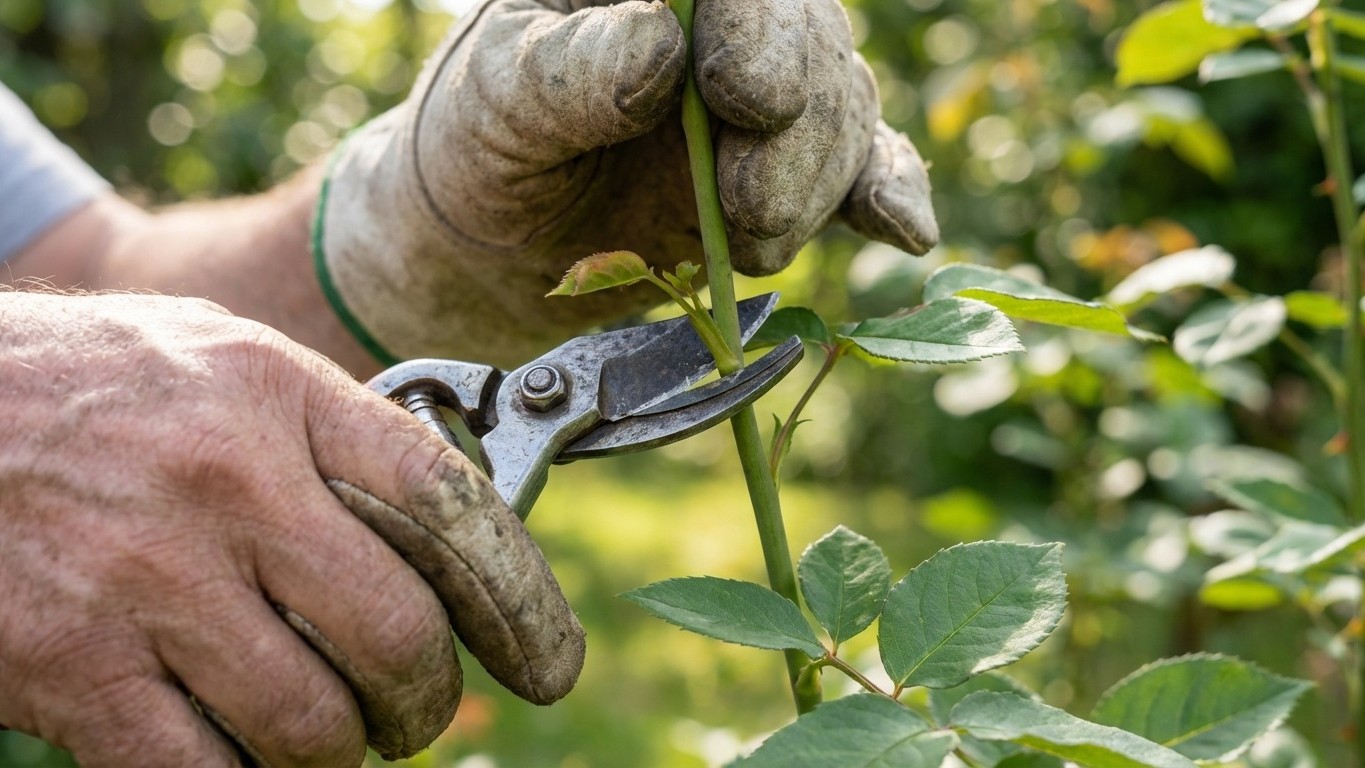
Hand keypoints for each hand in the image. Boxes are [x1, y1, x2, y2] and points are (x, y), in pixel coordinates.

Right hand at [0, 292, 583, 765]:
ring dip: (340, 750)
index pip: (449, 504)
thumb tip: (448, 509)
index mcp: (280, 397)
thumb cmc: (95, 381)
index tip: (546, 659)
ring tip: (330, 734)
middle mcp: (228, 485)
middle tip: (417, 711)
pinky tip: (240, 756)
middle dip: (427, 700)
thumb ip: (335, 427)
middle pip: (396, 635)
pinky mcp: (71, 664)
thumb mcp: (229, 361)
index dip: (521, 597)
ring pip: (310, 724)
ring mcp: (147, 580)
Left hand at [317, 0, 937, 366]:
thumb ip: (567, 75)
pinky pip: (861, 165)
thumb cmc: (478, 150)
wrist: (494, 246)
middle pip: (804, 40)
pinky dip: (885, 195)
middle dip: (794, 130)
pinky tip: (901, 227)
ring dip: (812, 185)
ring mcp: (758, 91)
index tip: (748, 95)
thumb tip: (660, 51)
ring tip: (751, 240)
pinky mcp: (786, 163)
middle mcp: (714, 20)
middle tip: (747, 206)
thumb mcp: (494, 108)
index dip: (761, 23)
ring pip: (839, 110)